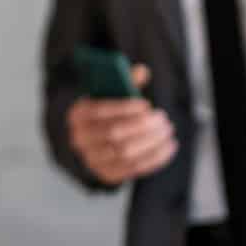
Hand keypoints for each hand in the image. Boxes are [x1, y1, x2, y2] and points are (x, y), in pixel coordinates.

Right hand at [65, 64, 178, 184]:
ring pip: (125, 153)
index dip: (124, 108)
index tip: (147, 105)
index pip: (99, 111)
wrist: (96, 141)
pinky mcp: (106, 174)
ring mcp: (92, 159)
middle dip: (142, 126)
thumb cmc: (107, 112)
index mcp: (77, 114)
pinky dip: (155, 158)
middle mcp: (80, 138)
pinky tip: (168, 146)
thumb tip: (141, 71)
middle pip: (113, 134)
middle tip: (162, 119)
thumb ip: (125, 81)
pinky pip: (134, 168)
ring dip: (151, 142)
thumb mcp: (110, 94)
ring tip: (167, 131)